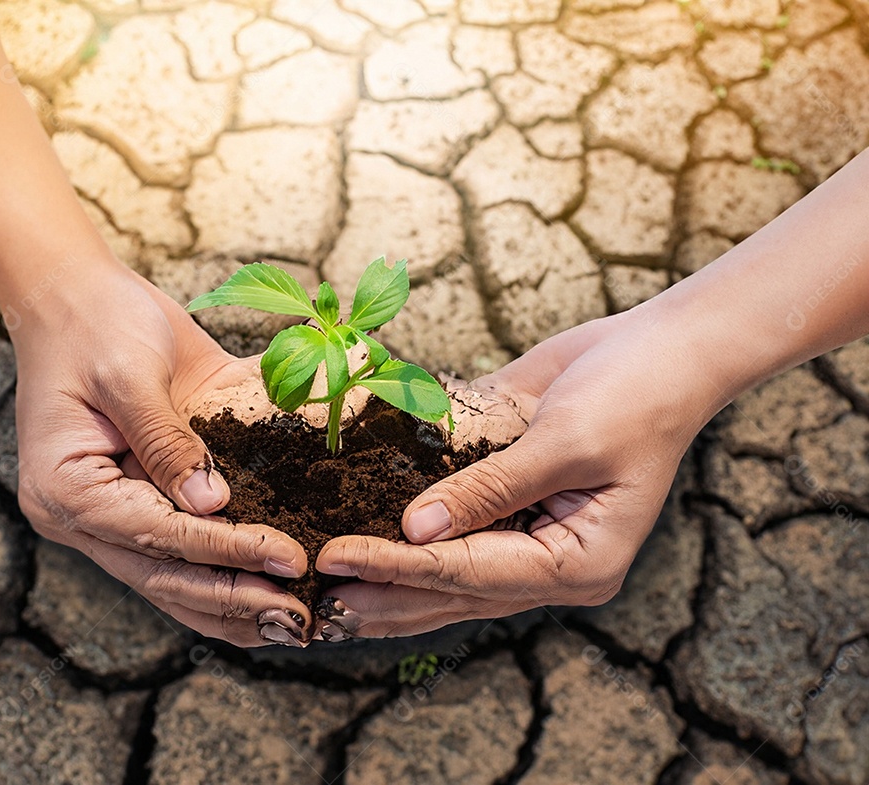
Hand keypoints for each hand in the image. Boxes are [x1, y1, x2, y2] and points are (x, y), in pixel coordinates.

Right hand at [12, 262, 310, 647]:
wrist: (76, 294)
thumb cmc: (96, 321)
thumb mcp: (131, 373)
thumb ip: (167, 440)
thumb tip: (212, 505)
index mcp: (67, 487)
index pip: (157, 535)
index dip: (226, 551)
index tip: (288, 558)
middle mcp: (84, 514)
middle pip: (164, 575)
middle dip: (235, 598)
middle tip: (300, 616)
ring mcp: (111, 511)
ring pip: (173, 577)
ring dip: (232, 602)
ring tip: (292, 622)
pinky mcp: (140, 496)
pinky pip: (182, 546)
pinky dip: (223, 568)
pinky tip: (268, 587)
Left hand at [315, 310, 722, 638]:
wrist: (663, 350)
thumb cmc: (634, 393)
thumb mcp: (565, 441)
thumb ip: (490, 487)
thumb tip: (416, 529)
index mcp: (579, 561)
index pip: (470, 573)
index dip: (399, 567)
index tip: (336, 558)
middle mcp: (553, 562)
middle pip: (455, 592)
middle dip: (384, 595)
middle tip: (314, 600)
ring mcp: (534, 538)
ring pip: (450, 575)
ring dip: (390, 583)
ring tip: (328, 593)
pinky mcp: (514, 505)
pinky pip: (457, 532)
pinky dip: (410, 540)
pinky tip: (366, 546)